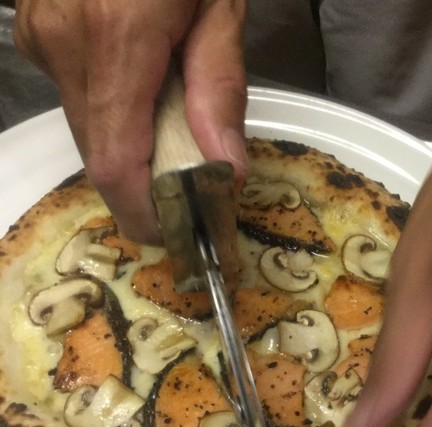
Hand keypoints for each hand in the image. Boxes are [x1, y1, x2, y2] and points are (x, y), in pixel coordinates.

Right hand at [14, 0, 247, 244]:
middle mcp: (65, 41)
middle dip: (145, 190)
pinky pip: (80, 103)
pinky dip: (117, 122)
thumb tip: (225, 170)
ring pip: (87, 134)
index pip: (116, 163)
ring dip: (133, 157)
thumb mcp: (221, 10)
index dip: (144, 212)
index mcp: (118, 37)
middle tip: (189, 196)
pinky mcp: (39, 33)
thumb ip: (221, 92)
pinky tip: (146, 104)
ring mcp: (43, 35)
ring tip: (175, 148)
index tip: (178, 233)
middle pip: (100, 157)